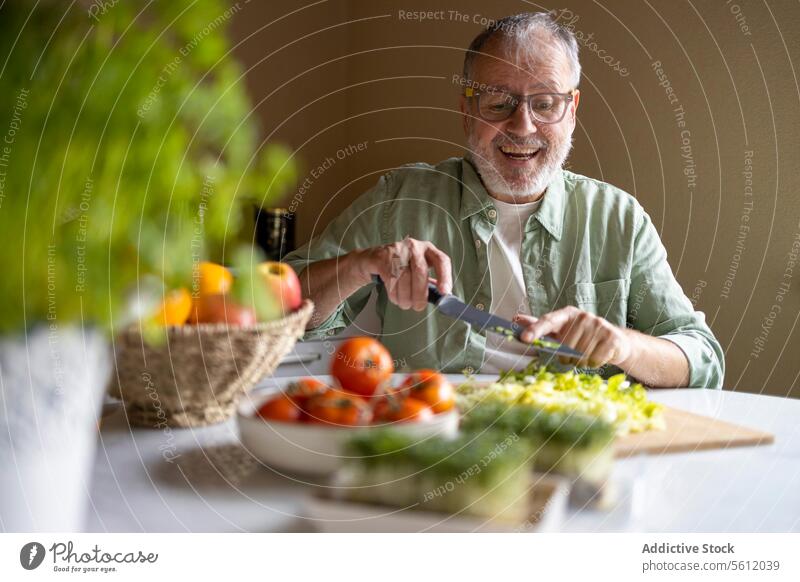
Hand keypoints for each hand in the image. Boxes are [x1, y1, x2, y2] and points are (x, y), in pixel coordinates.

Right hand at [355, 237, 451, 310]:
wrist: (373, 259)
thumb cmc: (400, 266)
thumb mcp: (418, 270)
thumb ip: (429, 282)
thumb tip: (440, 297)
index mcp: (427, 250)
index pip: (441, 260)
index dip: (445, 277)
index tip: (444, 292)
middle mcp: (414, 247)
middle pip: (420, 271)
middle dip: (420, 293)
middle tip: (418, 306)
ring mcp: (397, 251)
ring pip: (404, 278)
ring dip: (405, 297)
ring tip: (405, 303)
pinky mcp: (383, 258)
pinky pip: (391, 280)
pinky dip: (394, 294)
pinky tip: (395, 297)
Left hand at [514, 306, 633, 367]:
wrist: (615, 342)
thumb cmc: (582, 337)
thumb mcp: (561, 330)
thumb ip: (539, 325)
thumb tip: (515, 319)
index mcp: (567, 314)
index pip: (548, 320)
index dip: (535, 329)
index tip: (524, 338)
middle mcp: (583, 316)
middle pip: (564, 345)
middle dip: (566, 356)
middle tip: (573, 355)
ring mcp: (598, 325)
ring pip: (579, 355)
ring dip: (580, 361)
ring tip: (586, 355)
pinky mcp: (611, 337)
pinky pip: (594, 359)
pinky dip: (593, 364)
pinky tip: (598, 356)